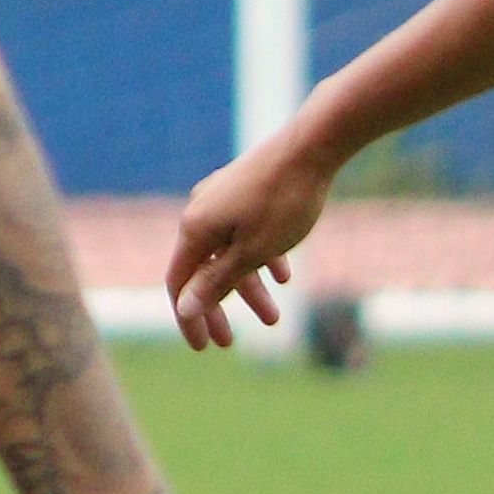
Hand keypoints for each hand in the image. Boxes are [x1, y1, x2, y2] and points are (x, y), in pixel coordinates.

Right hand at [168, 136, 334, 351]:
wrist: (313, 145)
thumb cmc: (284, 202)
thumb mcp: (251, 252)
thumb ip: (216, 282)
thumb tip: (184, 308)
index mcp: (195, 229)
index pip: (180, 284)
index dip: (189, 318)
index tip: (204, 348)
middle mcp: (201, 211)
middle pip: (203, 271)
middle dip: (218, 309)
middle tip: (230, 343)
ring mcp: (223, 198)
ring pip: (229, 253)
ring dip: (249, 288)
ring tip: (274, 317)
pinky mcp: (246, 190)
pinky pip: (246, 232)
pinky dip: (261, 258)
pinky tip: (285, 276)